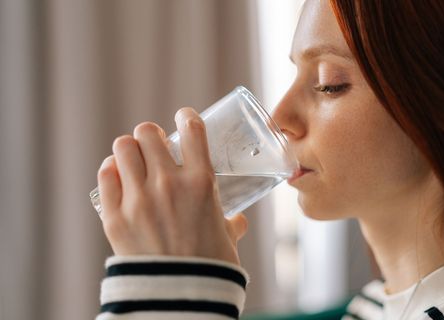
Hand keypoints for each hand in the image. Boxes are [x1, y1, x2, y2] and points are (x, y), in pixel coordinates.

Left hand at [96, 107, 247, 264]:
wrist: (180, 299)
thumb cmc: (210, 269)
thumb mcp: (227, 240)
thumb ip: (231, 224)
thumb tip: (238, 221)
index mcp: (202, 183)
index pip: (192, 129)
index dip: (186, 116)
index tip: (184, 118)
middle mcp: (169, 184)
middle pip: (148, 132)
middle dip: (151, 136)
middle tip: (154, 146)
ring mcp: (138, 198)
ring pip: (122, 147)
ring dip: (129, 149)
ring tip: (134, 159)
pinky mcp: (113, 216)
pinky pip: (105, 174)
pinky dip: (112, 171)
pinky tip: (119, 177)